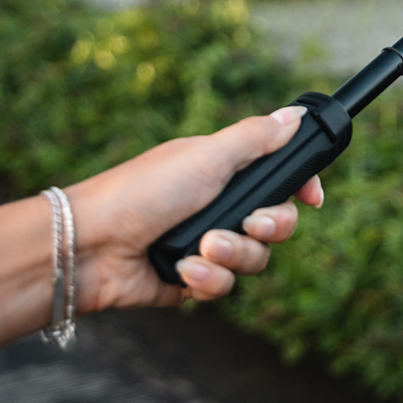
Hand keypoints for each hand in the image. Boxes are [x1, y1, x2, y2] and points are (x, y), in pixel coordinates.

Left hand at [66, 106, 322, 311]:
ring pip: (255, 258)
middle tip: (253, 223)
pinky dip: (208, 281)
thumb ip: (256, 138)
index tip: (313, 197)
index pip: (279, 177)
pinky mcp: (192, 279)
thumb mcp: (207, 157)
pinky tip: (183, 271)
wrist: (89, 248)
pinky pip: (225, 286)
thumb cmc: (143, 191)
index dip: (301, 187)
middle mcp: (220, 205)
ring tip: (204, 249)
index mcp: (224, 170)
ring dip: (234, 255)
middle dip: (272, 226)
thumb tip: (294, 115)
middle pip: (278, 221)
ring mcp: (207, 243)